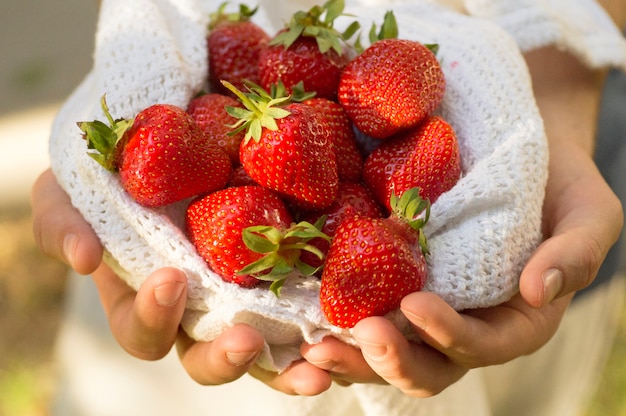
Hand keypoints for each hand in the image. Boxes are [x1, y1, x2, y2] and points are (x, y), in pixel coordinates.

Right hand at [31, 168, 333, 394]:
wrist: (178, 130)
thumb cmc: (121, 165)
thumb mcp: (76, 183)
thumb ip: (63, 219)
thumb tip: (85, 258)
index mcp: (147, 297)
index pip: (145, 331)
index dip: (154, 317)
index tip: (171, 279)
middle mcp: (199, 309)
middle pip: (208, 358)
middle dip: (225, 356)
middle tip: (245, 337)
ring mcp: (246, 295)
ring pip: (267, 351)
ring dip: (289, 366)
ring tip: (316, 364)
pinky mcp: (286, 275)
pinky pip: (307, 312)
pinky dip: (326, 327)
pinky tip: (348, 324)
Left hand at [300, 48, 623, 395]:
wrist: (512, 147)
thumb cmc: (557, 180)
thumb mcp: (587, 209)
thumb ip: (579, 250)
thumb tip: (542, 290)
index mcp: (513, 320)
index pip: (483, 346)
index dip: (451, 335)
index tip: (416, 304)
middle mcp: (464, 322)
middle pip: (427, 365)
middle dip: (390, 360)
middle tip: (354, 336)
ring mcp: (424, 305)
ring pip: (387, 351)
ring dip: (351, 356)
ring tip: (313, 347)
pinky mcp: (391, 282)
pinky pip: (362, 313)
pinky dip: (333, 324)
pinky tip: (302, 315)